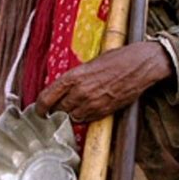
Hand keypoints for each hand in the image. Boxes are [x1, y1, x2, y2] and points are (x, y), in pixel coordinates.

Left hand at [35, 41, 172, 122]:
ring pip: (72, 118)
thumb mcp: (90, 64)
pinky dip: (84, 117)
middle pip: (58, 111)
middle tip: (56, 111)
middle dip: (56, 111)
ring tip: (76, 107)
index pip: (47, 98)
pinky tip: (88, 108)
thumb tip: (62, 89)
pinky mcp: (104, 112)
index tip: (38, 111)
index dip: (39, 108)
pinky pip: (87, 120)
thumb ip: (75, 78)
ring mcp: (93, 104)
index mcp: (74, 76)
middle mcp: (80, 92)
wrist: (139, 65)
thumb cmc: (116, 59)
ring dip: (71, 115)